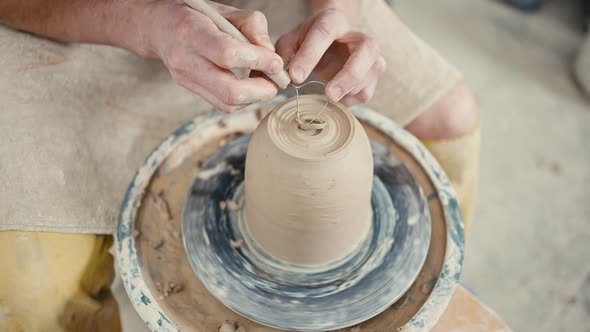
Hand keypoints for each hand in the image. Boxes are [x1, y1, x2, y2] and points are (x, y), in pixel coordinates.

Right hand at [138, 1, 283, 111]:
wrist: (159, 27)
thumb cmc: (196, 15)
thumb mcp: (224, 11)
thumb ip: (251, 26)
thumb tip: (271, 55)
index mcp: (192, 33)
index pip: (229, 55)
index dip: (258, 61)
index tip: (276, 62)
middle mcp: (186, 60)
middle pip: (229, 91)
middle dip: (260, 91)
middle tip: (276, 82)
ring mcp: (186, 78)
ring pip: (227, 103)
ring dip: (254, 98)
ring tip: (264, 82)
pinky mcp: (191, 88)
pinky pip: (222, 104)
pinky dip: (242, 99)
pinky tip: (250, 86)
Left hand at [276, 9, 385, 105]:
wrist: (332, 41)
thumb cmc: (309, 41)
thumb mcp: (292, 42)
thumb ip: (284, 55)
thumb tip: (282, 77)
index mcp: (334, 21)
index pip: (325, 33)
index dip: (309, 55)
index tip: (295, 77)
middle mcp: (359, 36)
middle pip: (366, 51)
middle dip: (348, 75)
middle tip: (329, 95)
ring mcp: (371, 56)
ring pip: (369, 75)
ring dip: (348, 90)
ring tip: (329, 96)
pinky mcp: (372, 75)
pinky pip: (365, 93)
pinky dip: (350, 100)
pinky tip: (337, 99)